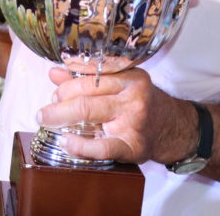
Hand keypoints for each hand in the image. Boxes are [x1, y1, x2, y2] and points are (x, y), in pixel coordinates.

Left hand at [36, 67, 195, 164]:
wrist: (173, 128)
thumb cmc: (140, 104)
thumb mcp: (121, 84)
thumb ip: (87, 78)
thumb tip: (54, 72)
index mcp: (130, 76)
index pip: (90, 74)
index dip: (66, 83)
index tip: (54, 91)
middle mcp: (133, 96)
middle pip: (85, 94)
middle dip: (58, 102)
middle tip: (46, 111)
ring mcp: (133, 121)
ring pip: (89, 114)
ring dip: (61, 117)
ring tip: (49, 121)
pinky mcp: (133, 147)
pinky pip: (102, 147)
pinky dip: (80, 146)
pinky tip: (66, 143)